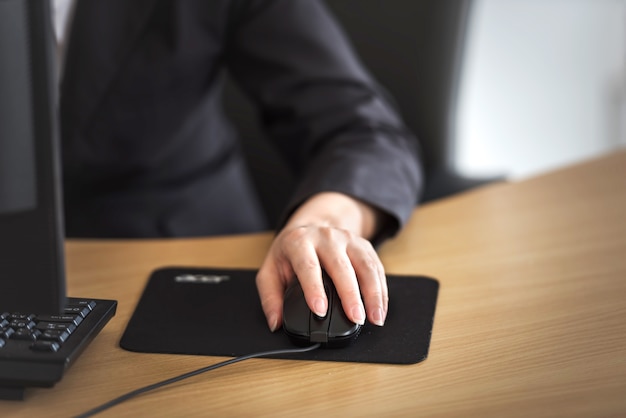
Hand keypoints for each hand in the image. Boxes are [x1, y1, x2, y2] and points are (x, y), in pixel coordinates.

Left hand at [256, 192, 387, 331]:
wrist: (310, 227)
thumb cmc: (290, 253)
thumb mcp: (271, 271)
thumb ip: (270, 298)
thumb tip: (276, 322)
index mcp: (299, 242)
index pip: (308, 265)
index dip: (314, 288)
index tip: (320, 310)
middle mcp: (325, 237)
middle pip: (341, 266)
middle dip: (350, 294)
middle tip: (356, 318)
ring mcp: (347, 239)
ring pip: (365, 265)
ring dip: (373, 293)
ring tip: (374, 318)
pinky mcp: (363, 245)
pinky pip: (377, 268)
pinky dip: (381, 290)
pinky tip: (380, 309)